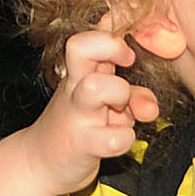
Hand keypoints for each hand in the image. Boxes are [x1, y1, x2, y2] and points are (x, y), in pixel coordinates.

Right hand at [0, 27, 158, 195]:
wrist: (43, 162)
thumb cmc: (79, 124)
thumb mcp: (100, 97)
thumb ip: (128, 87)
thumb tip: (151, 94)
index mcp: (82, 71)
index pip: (89, 35)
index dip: (113, 33)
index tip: (129, 52)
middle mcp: (77, 87)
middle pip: (80, 47)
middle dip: (112, 48)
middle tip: (128, 63)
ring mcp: (78, 114)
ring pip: (95, 87)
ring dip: (121, 94)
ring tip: (122, 110)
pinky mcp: (84, 144)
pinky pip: (114, 137)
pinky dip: (126, 138)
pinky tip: (120, 139)